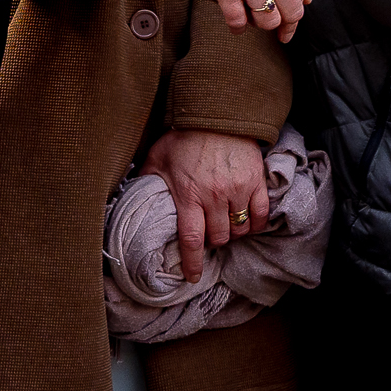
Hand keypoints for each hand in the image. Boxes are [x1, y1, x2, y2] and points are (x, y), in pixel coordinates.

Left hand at [141, 130, 269, 283]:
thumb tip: (130, 197)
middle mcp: (215, 196)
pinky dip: (256, 223)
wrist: (218, 113)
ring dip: (233, 233)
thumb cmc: (185, 137)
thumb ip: (146, 180)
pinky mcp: (255, 180)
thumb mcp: (158, 158)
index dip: (192, 263)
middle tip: (209, 237)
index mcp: (189, 195)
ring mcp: (238, 189)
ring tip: (227, 227)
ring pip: (239, 228)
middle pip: (219, 237)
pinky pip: (261, 212)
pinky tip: (250, 224)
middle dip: (213, 243)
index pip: (191, 239)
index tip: (192, 277)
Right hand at [197, 0, 308, 40]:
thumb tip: (308, 0)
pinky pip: (237, 21)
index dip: (293, 14)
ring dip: (260, 24)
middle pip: (289, 15)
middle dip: (283, 25)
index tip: (286, 22)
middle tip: (274, 25)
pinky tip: (238, 24)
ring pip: (266, 22)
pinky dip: (238, 28)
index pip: (300, 0)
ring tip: (253, 14)